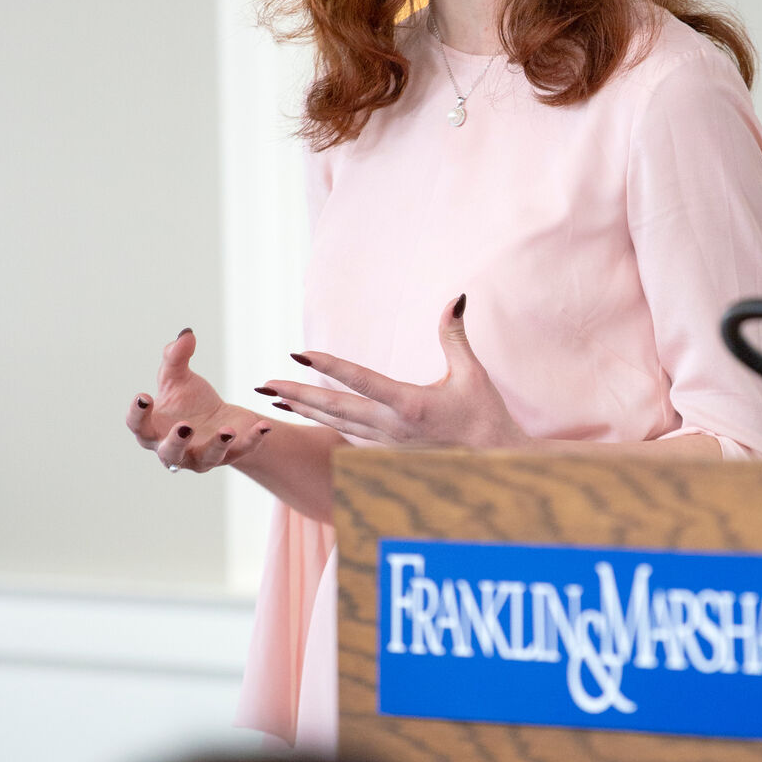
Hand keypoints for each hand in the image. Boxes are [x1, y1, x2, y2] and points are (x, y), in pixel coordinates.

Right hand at [127, 328, 273, 472]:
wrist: (219, 416)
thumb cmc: (190, 400)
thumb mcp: (179, 377)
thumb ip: (176, 356)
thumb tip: (186, 334)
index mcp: (153, 429)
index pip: (137, 425)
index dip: (137, 413)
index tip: (144, 395)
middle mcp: (173, 449)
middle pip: (169, 453)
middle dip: (176, 442)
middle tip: (185, 427)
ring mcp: (201, 457)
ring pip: (206, 459)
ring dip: (217, 446)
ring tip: (227, 430)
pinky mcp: (229, 456)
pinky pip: (241, 452)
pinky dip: (252, 440)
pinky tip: (263, 426)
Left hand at [256, 295, 529, 448]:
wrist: (497, 465)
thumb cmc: (486, 417)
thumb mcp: (473, 374)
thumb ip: (455, 335)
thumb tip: (456, 297)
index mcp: (411, 407)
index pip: (360, 381)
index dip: (328, 365)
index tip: (299, 353)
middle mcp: (393, 429)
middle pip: (335, 409)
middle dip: (297, 396)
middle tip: (264, 386)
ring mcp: (389, 445)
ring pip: (337, 425)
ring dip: (305, 411)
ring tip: (276, 401)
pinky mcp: (391, 454)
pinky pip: (351, 436)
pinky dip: (327, 425)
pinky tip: (311, 416)